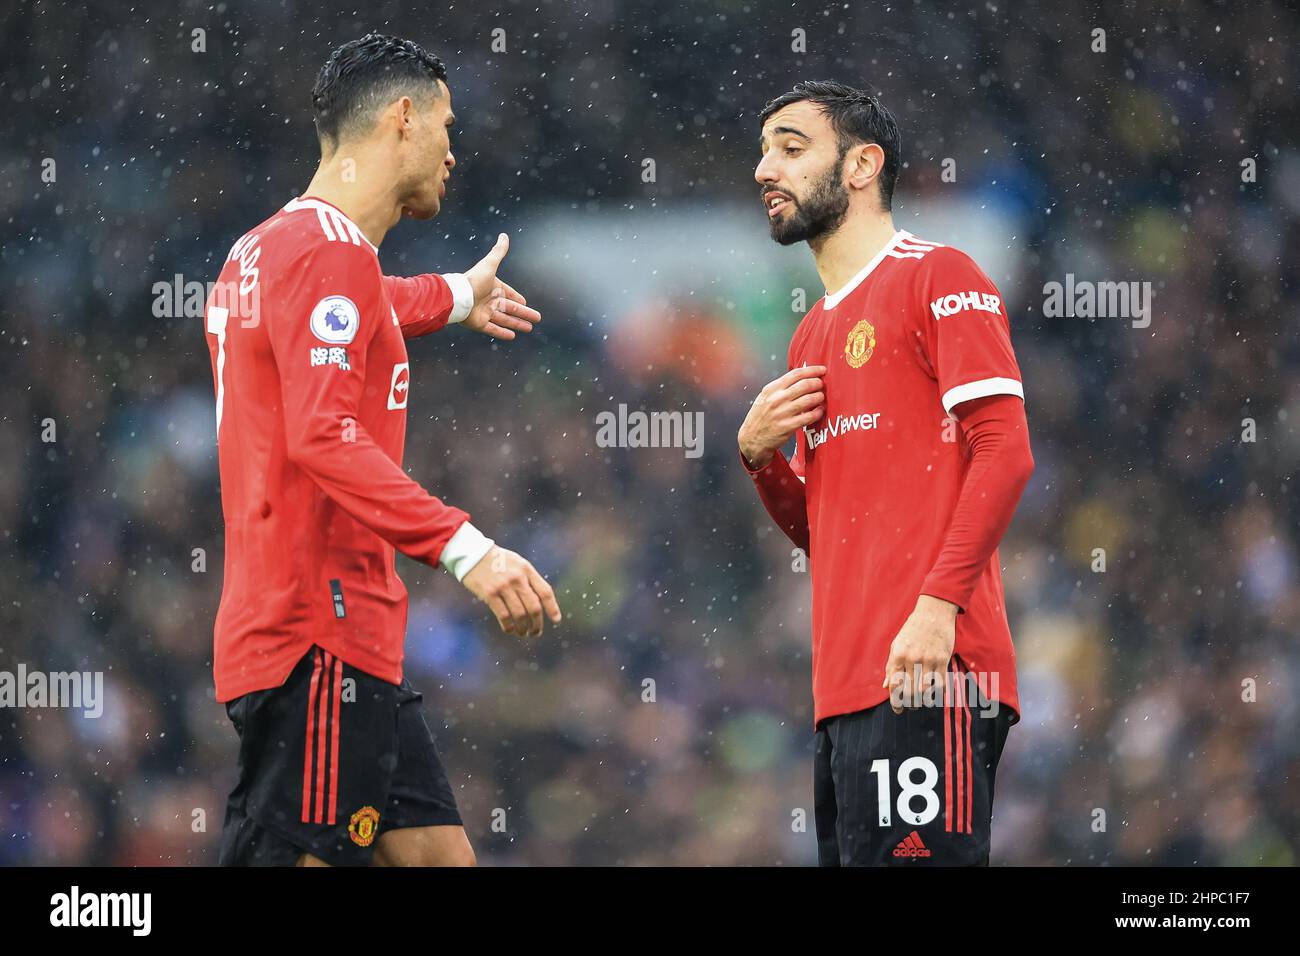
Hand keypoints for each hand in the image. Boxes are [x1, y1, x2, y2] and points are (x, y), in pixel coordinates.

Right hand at [460, 544, 561, 637]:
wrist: (472, 553)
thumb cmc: (497, 560)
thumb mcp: (517, 563)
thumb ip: (528, 579)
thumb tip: (540, 602)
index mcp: (527, 569)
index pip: (545, 592)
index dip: (553, 608)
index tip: (556, 620)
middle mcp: (518, 578)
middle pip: (534, 607)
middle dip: (537, 624)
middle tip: (535, 633)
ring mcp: (503, 586)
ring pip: (519, 614)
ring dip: (523, 628)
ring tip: (523, 633)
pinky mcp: (490, 593)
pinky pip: (503, 616)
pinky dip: (508, 627)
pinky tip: (509, 630)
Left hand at [462, 233, 541, 340]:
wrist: (458, 295)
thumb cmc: (474, 280)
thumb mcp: (489, 264)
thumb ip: (498, 252)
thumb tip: (504, 235)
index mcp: (493, 288)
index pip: (508, 293)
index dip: (517, 298)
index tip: (525, 303)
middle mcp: (490, 301)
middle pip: (510, 309)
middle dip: (524, 314)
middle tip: (536, 319)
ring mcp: (485, 313)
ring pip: (505, 320)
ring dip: (517, 324)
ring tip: (529, 328)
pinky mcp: (480, 324)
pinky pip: (494, 330)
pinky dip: (503, 333)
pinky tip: (513, 336)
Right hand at [737, 365, 827, 468]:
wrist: (751, 438)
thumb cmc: (761, 416)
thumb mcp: (765, 397)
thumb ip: (781, 387)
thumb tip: (803, 378)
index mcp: (771, 389)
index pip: (795, 374)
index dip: (812, 370)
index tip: (822, 370)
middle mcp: (776, 399)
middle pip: (804, 385)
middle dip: (817, 383)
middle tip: (821, 385)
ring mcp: (782, 413)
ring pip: (808, 400)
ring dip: (819, 397)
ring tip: (821, 397)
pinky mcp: (787, 427)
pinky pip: (808, 417)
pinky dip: (817, 412)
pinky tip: (819, 411)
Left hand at [882, 595, 957, 713]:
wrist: (933, 613)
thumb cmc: (912, 630)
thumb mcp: (897, 644)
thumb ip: (891, 666)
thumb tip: (886, 686)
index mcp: (898, 654)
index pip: (894, 685)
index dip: (895, 702)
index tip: (898, 710)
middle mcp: (912, 658)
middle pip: (910, 691)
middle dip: (909, 704)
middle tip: (911, 708)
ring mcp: (929, 659)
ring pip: (925, 690)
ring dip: (923, 701)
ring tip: (921, 702)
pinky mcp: (943, 659)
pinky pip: (941, 683)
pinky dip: (938, 693)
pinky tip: (936, 695)